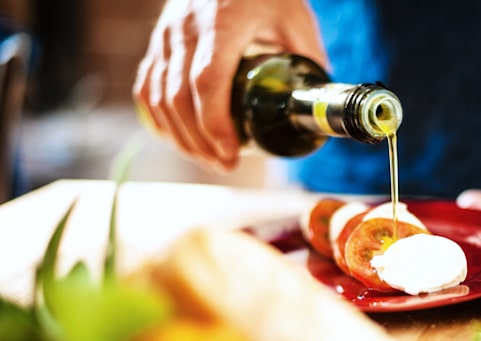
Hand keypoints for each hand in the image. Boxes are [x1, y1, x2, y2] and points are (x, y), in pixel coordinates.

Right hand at [133, 0, 326, 170]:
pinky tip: (180, 139)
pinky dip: (159, 120)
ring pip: (158, 96)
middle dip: (199, 141)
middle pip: (178, 96)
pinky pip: (147, 88)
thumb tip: (318, 105)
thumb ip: (308, 59)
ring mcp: (166, 35)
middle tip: (224, 165)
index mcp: (222, 22)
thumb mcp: (295, 19)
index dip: (215, 123)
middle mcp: (185, 28)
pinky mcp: (157, 43)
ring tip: (208, 159)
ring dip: (180, 136)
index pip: (207, 81)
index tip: (231, 153)